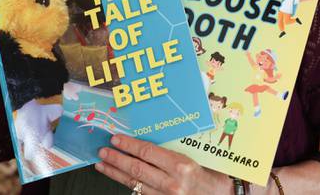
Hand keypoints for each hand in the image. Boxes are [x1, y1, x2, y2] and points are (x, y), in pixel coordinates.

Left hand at [95, 134, 233, 193]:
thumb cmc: (217, 177)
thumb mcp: (200, 158)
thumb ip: (179, 148)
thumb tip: (157, 133)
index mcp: (182, 166)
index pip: (147, 152)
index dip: (128, 145)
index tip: (116, 139)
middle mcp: (172, 183)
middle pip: (136, 169)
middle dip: (116, 159)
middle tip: (103, 151)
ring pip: (135, 184)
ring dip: (117, 173)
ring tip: (103, 165)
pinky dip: (129, 186)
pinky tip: (121, 179)